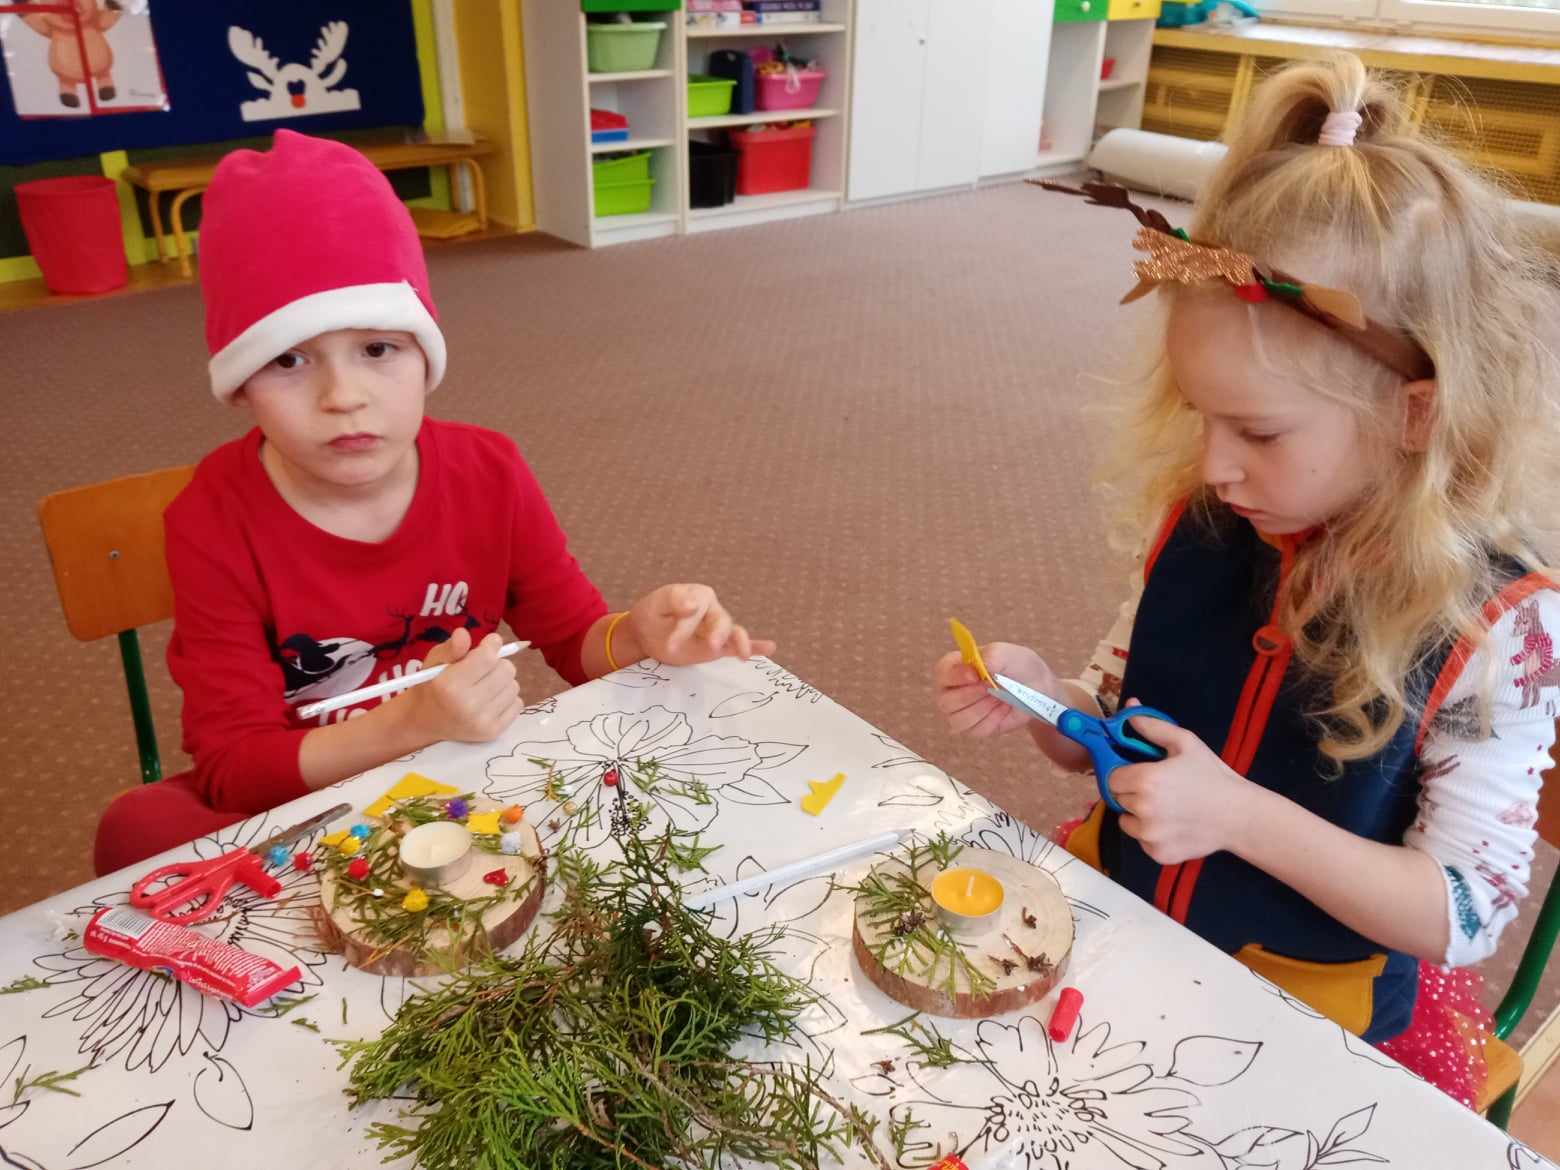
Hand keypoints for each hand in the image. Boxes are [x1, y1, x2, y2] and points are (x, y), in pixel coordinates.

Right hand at [396, 628, 521, 743]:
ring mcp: (482, 722)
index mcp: (449, 686)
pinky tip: (490, 700)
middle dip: (496, 664)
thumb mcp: (434, 662)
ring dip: (502, 681)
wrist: (426, 722)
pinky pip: (518, 704)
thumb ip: (451, 648)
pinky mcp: (494, 732)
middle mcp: (467, 706)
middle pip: (506, 670)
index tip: (489, 643)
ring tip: (484, 685)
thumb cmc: (432, 686)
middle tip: (482, 669)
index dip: (491, 645)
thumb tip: (464, 633)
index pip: (488, 657)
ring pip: (514, 686)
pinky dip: (507, 698)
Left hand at [625, 584, 776, 666]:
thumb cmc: (653, 613)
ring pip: (733, 633)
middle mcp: (713, 610)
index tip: (670, 642)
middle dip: (717, 634)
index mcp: (700, 594)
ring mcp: (717, 630)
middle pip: (721, 621)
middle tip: (711, 646)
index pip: (700, 608)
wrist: (646, 633)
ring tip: (743, 654)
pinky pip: (736, 645)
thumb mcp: (657, 603)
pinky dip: (755, 646)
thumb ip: (674, 600)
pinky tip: (769, 648)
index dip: (687, 625)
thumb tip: (694, 605)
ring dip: (739, 642)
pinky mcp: (718, 647)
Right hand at [933, 642, 1057, 736]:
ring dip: (982, 709)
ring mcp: (960, 712)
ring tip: (999, 698)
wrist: (1037, 686)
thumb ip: (990, 656)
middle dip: (971, 696)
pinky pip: (976, 731)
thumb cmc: (1016, 665)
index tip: (977, 676)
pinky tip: (1002, 709)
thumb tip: (978, 668)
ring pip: (958, 720)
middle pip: (945, 702)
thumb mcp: (1006, 653)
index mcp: (953, 667)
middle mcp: (950, 691)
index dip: (956, 676)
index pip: (942, 673)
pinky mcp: (974, 728)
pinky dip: (993, 720)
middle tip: (993, 688)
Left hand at [1109, 702, 1252, 863]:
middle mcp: (1142, 810)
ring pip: (1127, 822)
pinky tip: (1174, 825)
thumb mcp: (1186, 743)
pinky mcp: (1158, 854)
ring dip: (1138, 815)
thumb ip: (1153, 727)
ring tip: (1167, 808)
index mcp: (1145, 780)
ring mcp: (1149, 835)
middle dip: (1132, 793)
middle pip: (1118, 800)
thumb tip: (1129, 714)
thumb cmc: (1213, 776)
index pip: (1111, 778)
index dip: (1124, 774)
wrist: (1239, 816)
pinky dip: (1152, 835)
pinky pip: (1142, 841)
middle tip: (1158, 790)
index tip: (1139, 774)